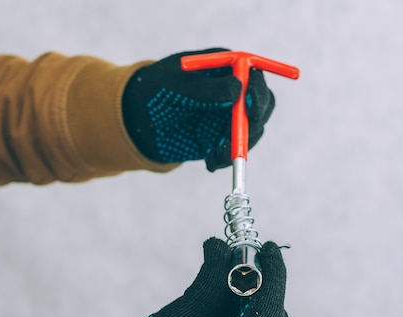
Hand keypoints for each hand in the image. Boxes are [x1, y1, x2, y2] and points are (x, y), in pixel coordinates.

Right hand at [115, 238, 287, 316]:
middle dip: (257, 287)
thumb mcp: (183, 316)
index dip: (273, 273)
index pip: (269, 311)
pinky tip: (217, 309)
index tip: (268, 246)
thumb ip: (210, 279)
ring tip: (220, 284)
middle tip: (236, 260)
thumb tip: (221, 245)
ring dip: (248, 304)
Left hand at [122, 48, 274, 170]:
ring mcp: (231, 116)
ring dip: (239, 145)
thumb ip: (207, 88)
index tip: (250, 106)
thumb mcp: (177, 85)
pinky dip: (225, 159)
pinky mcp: (224, 137)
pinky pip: (234, 150)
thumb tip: (238, 87)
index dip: (258, 90)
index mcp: (226, 68)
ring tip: (215, 155)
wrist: (140, 117)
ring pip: (251, 131)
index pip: (254, 75)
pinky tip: (209, 162)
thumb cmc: (157, 90)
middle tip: (236, 137)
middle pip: (262, 106)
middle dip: (253, 123)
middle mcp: (235, 91)